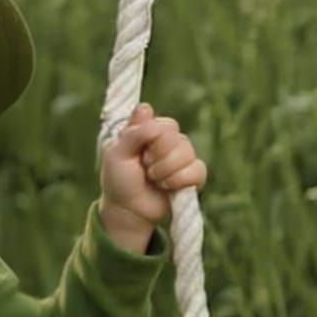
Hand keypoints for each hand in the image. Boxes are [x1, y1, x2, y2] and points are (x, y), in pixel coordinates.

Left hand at [99, 103, 207, 228]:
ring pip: (188, 154)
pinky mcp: (193, 175)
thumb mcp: (117, 154)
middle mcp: (170, 140)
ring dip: (166, 171)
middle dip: (158, 158)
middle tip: (145, 168)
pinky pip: (198, 170)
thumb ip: (133, 132)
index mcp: (151, 130)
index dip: (153, 141)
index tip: (139, 153)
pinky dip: (179, 181)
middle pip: (179, 138)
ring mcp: (183, 157)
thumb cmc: (119, 180)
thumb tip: (146, 107)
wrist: (129, 210)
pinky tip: (167, 187)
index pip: (166, 125)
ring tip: (154, 179)